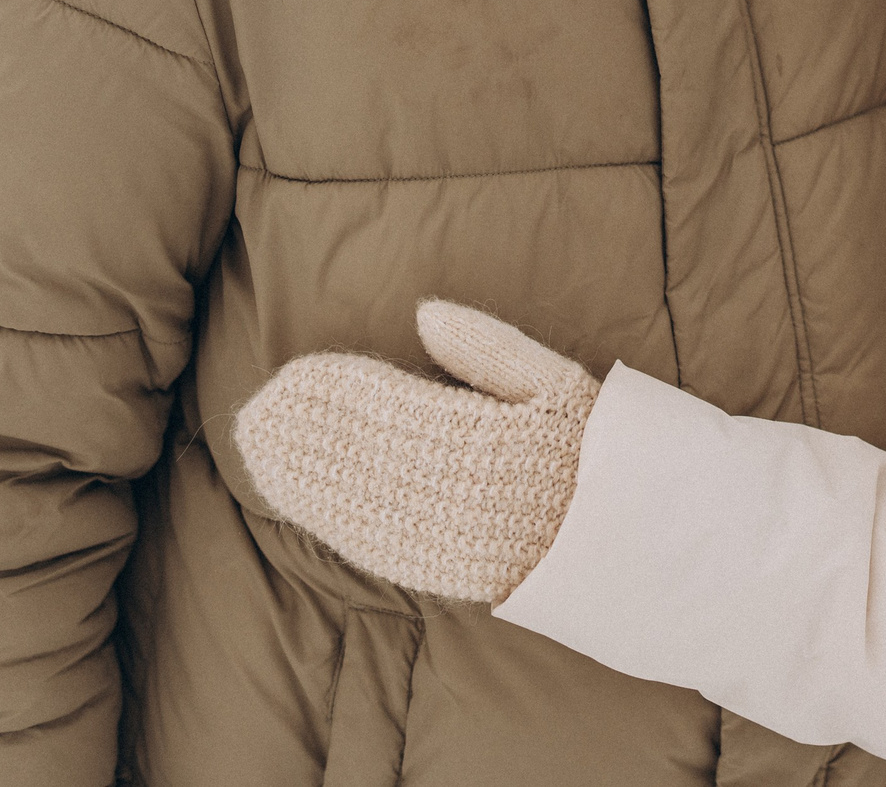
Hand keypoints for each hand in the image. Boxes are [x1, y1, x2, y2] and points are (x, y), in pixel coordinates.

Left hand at [233, 300, 597, 604]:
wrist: (627, 539)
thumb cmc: (595, 449)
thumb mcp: (559, 383)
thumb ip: (491, 346)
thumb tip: (424, 313)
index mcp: (488, 439)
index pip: (396, 408)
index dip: (340, 392)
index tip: (294, 374)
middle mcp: (462, 494)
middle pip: (366, 456)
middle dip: (309, 435)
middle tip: (259, 414)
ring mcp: (451, 539)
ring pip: (362, 505)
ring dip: (305, 481)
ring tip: (264, 454)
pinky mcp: (446, 573)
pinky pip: (379, 547)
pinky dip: (335, 524)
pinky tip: (303, 504)